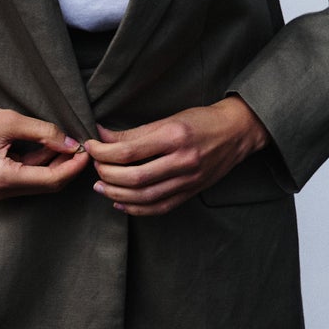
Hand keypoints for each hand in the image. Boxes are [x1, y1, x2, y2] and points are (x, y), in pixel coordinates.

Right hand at [0, 102, 91, 201]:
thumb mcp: (8, 120)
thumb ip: (43, 132)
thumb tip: (71, 143)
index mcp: (2, 178)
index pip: (51, 180)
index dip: (73, 167)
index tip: (87, 150)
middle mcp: (0, 192)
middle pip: (46, 185)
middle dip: (67, 167)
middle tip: (81, 146)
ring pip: (37, 182)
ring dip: (53, 165)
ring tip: (65, 142)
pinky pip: (25, 178)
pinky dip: (38, 164)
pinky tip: (47, 147)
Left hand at [85, 97, 269, 216]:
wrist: (237, 132)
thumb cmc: (202, 121)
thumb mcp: (169, 119)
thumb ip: (136, 132)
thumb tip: (102, 136)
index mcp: (175, 137)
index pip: (129, 150)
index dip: (103, 152)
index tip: (90, 147)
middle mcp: (183, 161)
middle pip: (135, 177)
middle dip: (107, 174)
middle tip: (95, 167)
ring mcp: (188, 180)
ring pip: (145, 196)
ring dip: (117, 193)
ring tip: (101, 186)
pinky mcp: (191, 192)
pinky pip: (160, 207)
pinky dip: (137, 209)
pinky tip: (120, 202)